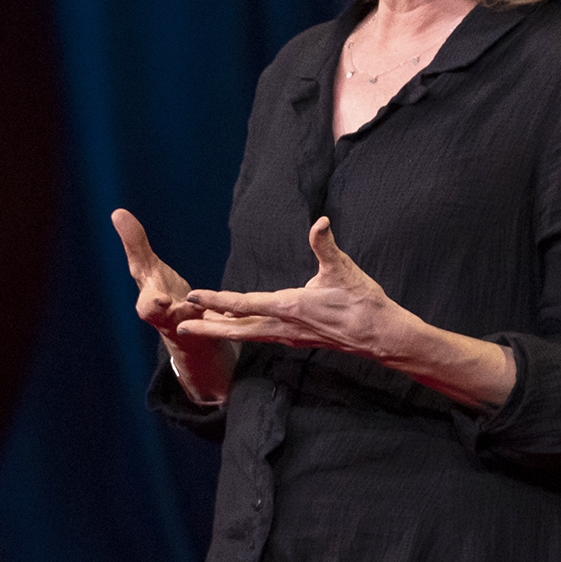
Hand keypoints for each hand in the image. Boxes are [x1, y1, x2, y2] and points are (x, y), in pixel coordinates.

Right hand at [112, 209, 234, 403]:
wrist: (185, 332)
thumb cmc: (162, 293)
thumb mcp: (148, 269)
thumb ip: (135, 243)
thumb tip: (117, 212)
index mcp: (152, 305)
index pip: (147, 308)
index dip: (153, 305)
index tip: (161, 300)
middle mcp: (170, 320)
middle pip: (172, 324)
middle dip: (175, 316)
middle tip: (180, 309)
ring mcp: (191, 328)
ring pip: (195, 326)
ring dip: (201, 316)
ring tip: (207, 309)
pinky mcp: (212, 331)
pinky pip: (220, 326)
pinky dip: (226, 316)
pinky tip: (235, 308)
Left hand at [179, 216, 413, 361]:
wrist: (380, 335)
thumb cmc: (363, 302)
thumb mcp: (344, 270)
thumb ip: (326, 246)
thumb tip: (320, 222)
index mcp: (290, 307)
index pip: (245, 303)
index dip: (217, 299)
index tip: (194, 295)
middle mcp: (284, 326)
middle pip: (237, 328)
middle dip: (207, 327)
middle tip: (180, 324)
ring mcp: (288, 336)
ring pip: (247, 335)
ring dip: (221, 330)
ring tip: (198, 324)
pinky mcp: (295, 339)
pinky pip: (260, 336)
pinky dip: (241, 331)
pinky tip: (233, 326)